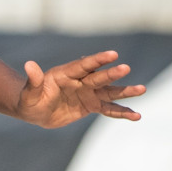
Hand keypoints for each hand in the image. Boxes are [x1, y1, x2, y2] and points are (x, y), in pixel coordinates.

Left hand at [14, 50, 144, 128]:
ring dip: (125, 91)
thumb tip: (29, 65)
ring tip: (142, 89)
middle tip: (126, 68)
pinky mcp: (91, 105)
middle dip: (112, 73)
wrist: (35, 111)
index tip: (113, 54)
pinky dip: (122, 113)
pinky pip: (109, 109)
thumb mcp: (29, 93)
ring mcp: (88, 93)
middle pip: (99, 77)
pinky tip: (136, 116)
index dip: (97, 60)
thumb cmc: (30, 100)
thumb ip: (33, 80)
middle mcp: (80, 81)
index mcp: (66, 73)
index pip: (83, 65)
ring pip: (109, 92)